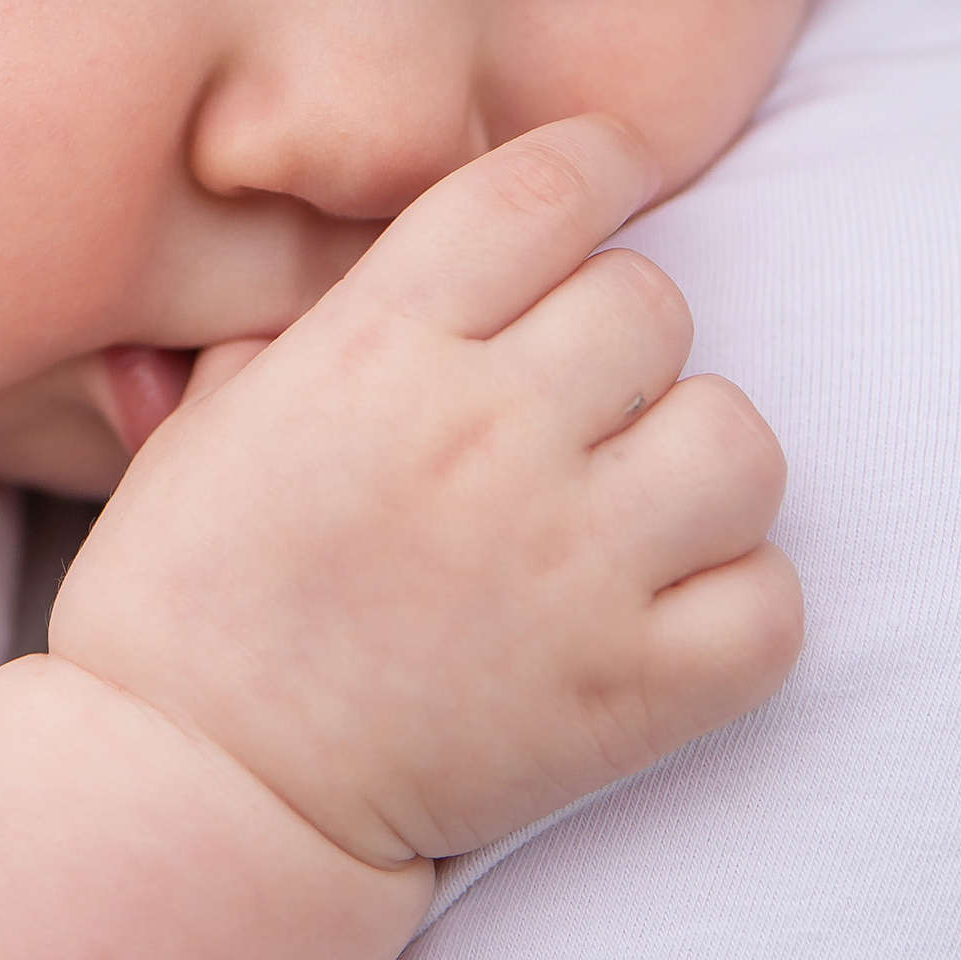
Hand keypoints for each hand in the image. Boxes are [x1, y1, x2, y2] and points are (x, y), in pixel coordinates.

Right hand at [48, 118, 798, 867]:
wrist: (196, 792)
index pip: (549, 188)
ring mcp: (568, 569)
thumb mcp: (214, 411)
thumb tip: (400, 235)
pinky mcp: (628, 694)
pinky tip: (664, 609)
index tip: (608, 187)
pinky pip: (772, 603)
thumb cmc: (188, 592)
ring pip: (738, 440)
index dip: (601, 167)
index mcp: (375, 346)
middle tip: (569, 405)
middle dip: (619, 341)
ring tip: (630, 506)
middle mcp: (483, 437)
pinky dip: (737, 602)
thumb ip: (317, 312)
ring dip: (696, 462)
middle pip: (653, 303)